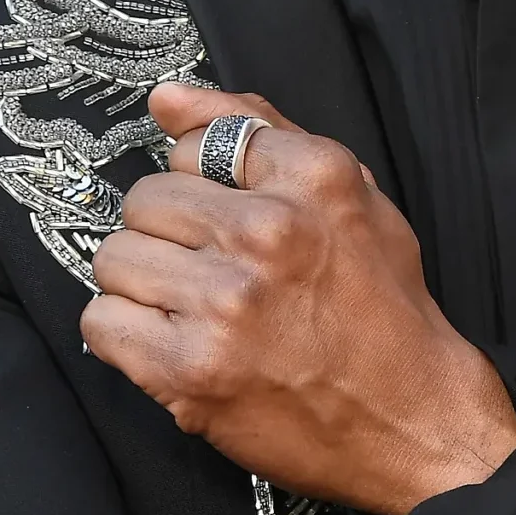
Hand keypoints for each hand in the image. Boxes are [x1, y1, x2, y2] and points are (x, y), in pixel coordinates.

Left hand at [81, 84, 515, 514]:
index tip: (227, 214)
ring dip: (145, 282)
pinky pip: (102, 322)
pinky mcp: (190, 369)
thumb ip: (262, 131)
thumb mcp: (350, 194)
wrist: (412, 418)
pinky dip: (126, 332)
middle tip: (209, 265)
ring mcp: (225, 302)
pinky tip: (170, 339)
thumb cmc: (383, 306)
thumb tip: (166, 96)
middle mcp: (267, 231)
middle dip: (169, 230)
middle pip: (146, 198)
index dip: (206, 182)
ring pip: (116, 257)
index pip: (197, 143)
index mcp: (314, 177)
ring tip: (191, 304)